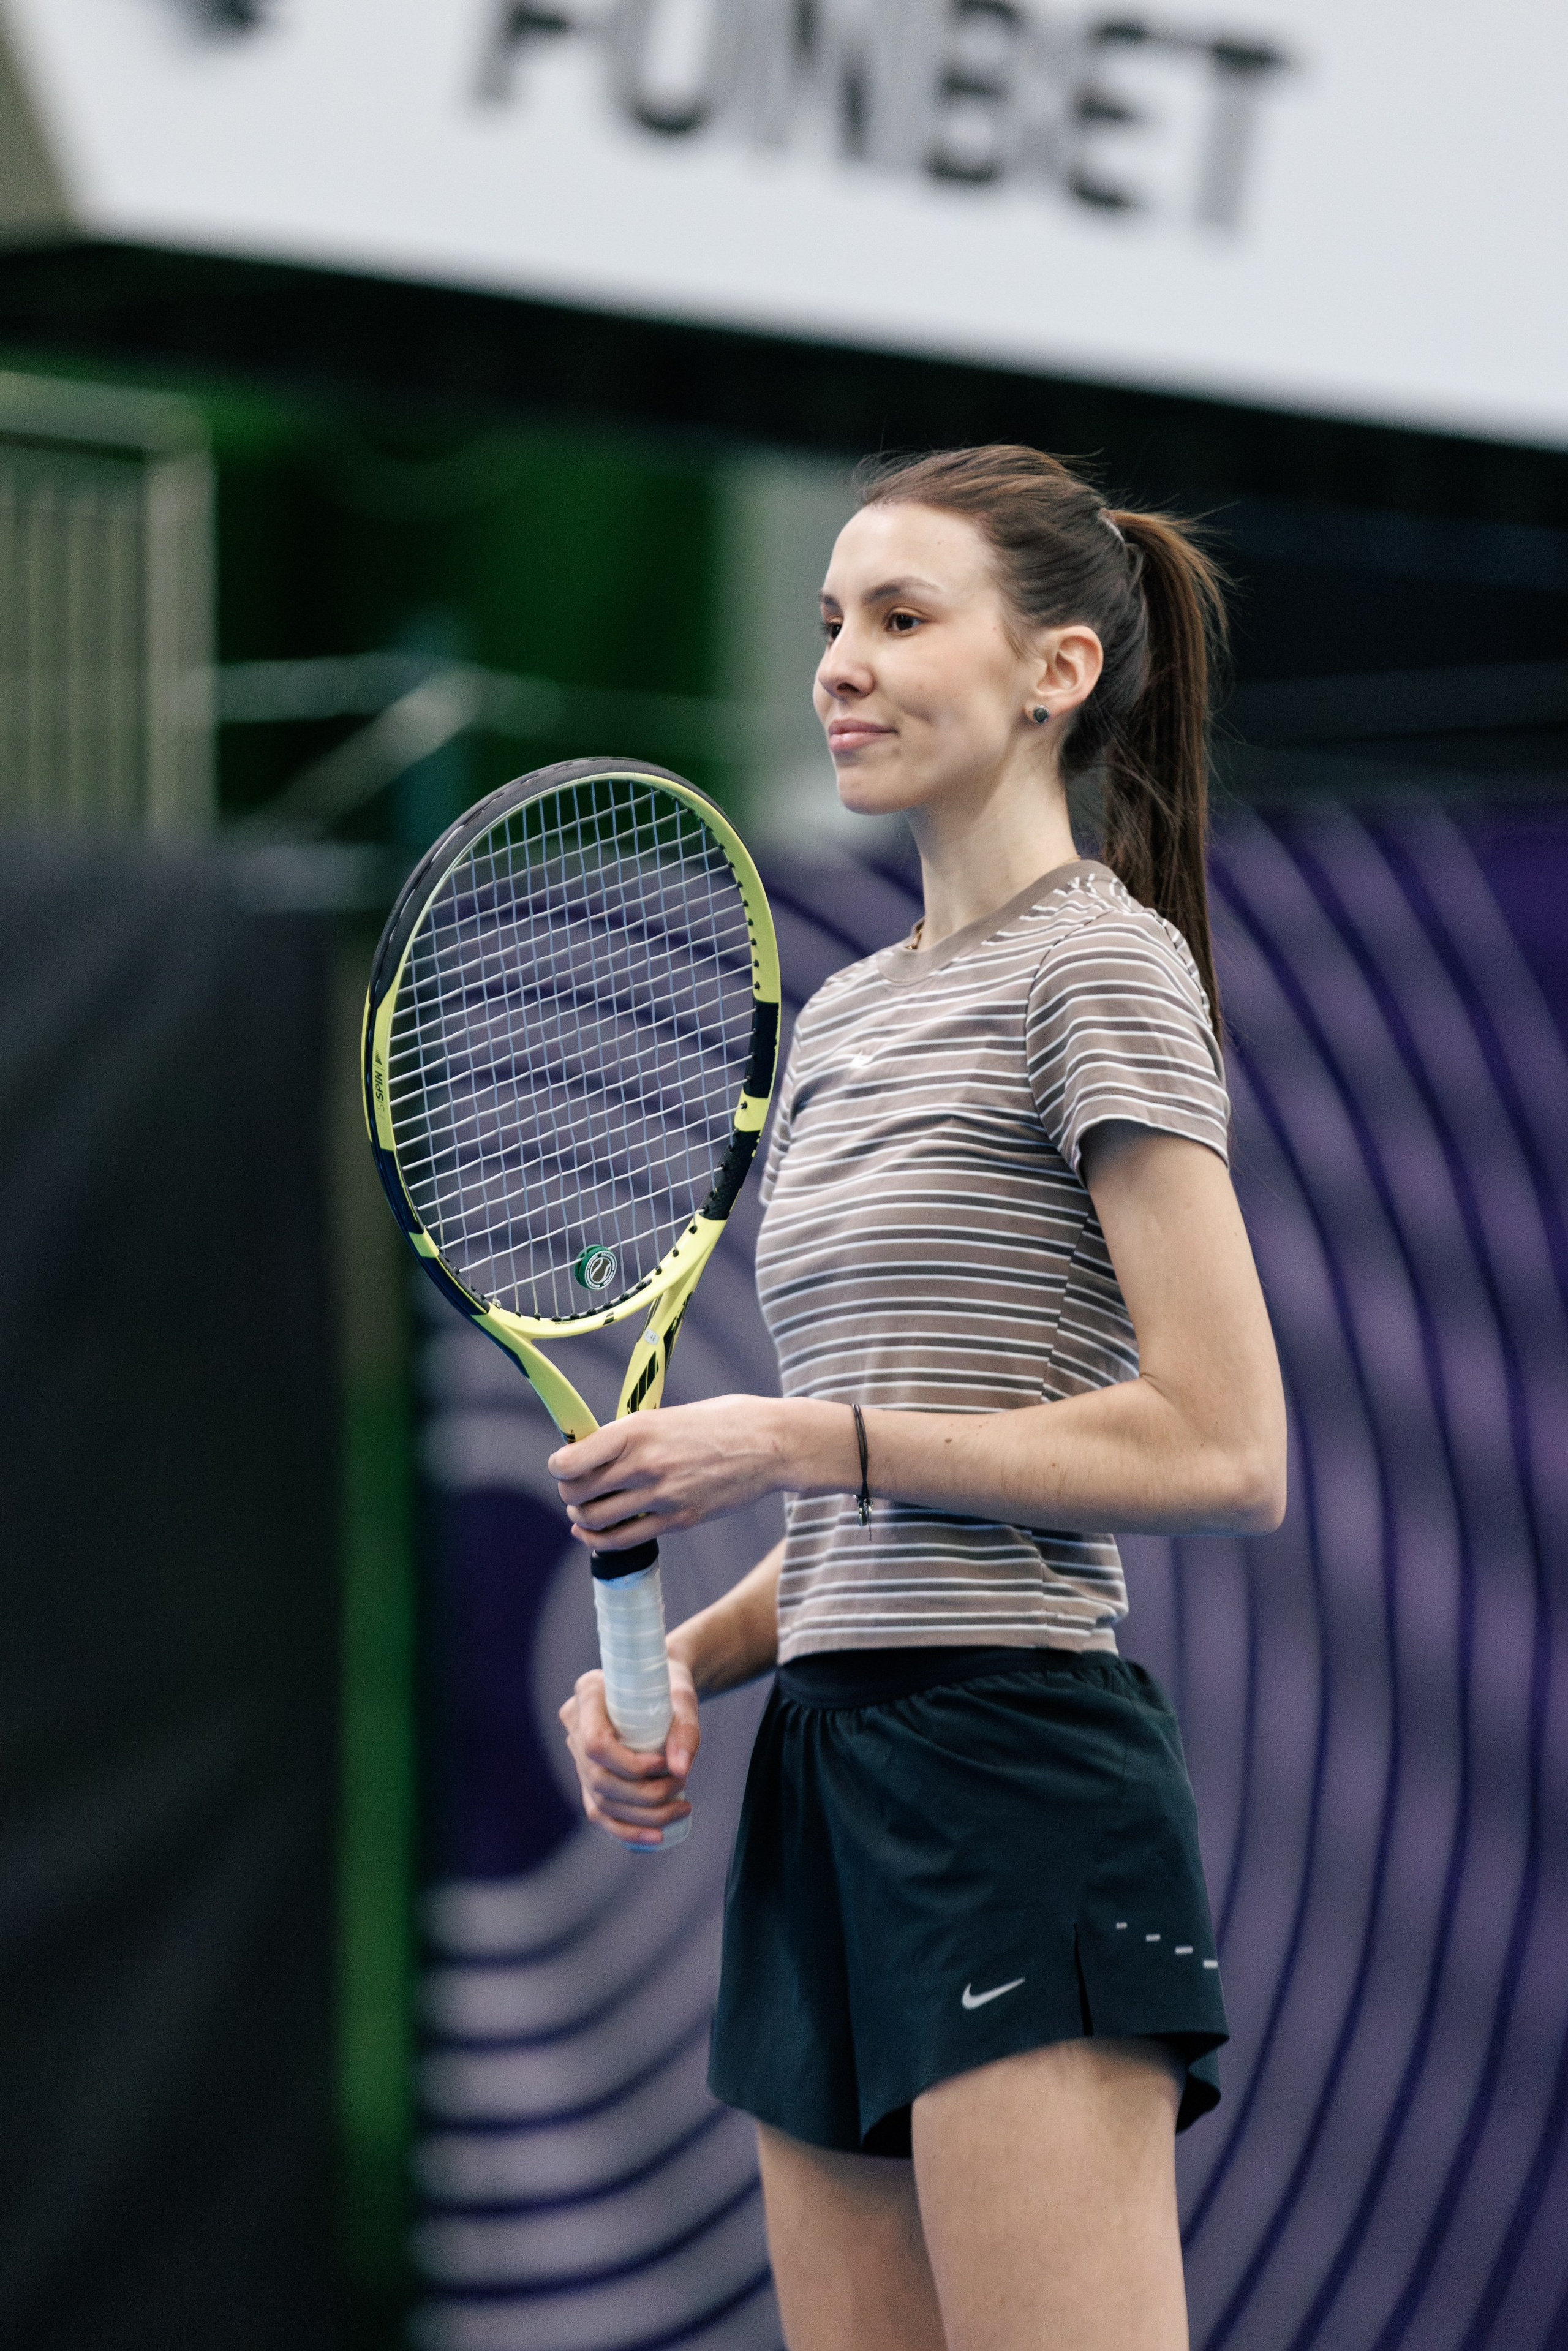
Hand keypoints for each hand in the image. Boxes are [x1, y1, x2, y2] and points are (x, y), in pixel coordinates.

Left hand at [547, 1395, 790, 1552]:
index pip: (571, 1460)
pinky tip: (595, 1534)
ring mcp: (662, 1496)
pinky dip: (600, 1540)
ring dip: (582, 1517)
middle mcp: (644, 1464)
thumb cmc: (720, 1422)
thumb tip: (593, 1453)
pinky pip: (624, 1540)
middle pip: (577, 1493)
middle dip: (568, 1493)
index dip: (558, 1467)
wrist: (770, 1444)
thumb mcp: (667, 1415)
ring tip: (586, 1509)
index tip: (562, 1466)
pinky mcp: (679, 1520)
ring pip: (594, 1519)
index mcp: (636, 1430)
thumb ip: (631, 1436)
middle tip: (575, 1489)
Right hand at [558, 1657, 700, 1846]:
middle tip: (681, 1785)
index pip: (595, 1744)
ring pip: (599, 1801)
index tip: (661, 1764)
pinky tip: (656, 1837)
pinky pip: (599, 1814)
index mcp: (588, 1694)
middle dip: (643, 1794)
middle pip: (598, 1778)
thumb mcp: (682, 1699)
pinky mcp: (588, 1777)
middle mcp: (575, 1724)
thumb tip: (680, 1770)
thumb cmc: (669, 1687)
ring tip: (681, 1807)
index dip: (628, 1764)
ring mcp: (578, 1754)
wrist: (660, 1688)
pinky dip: (627, 1831)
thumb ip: (685, 1731)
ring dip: (642, 1816)